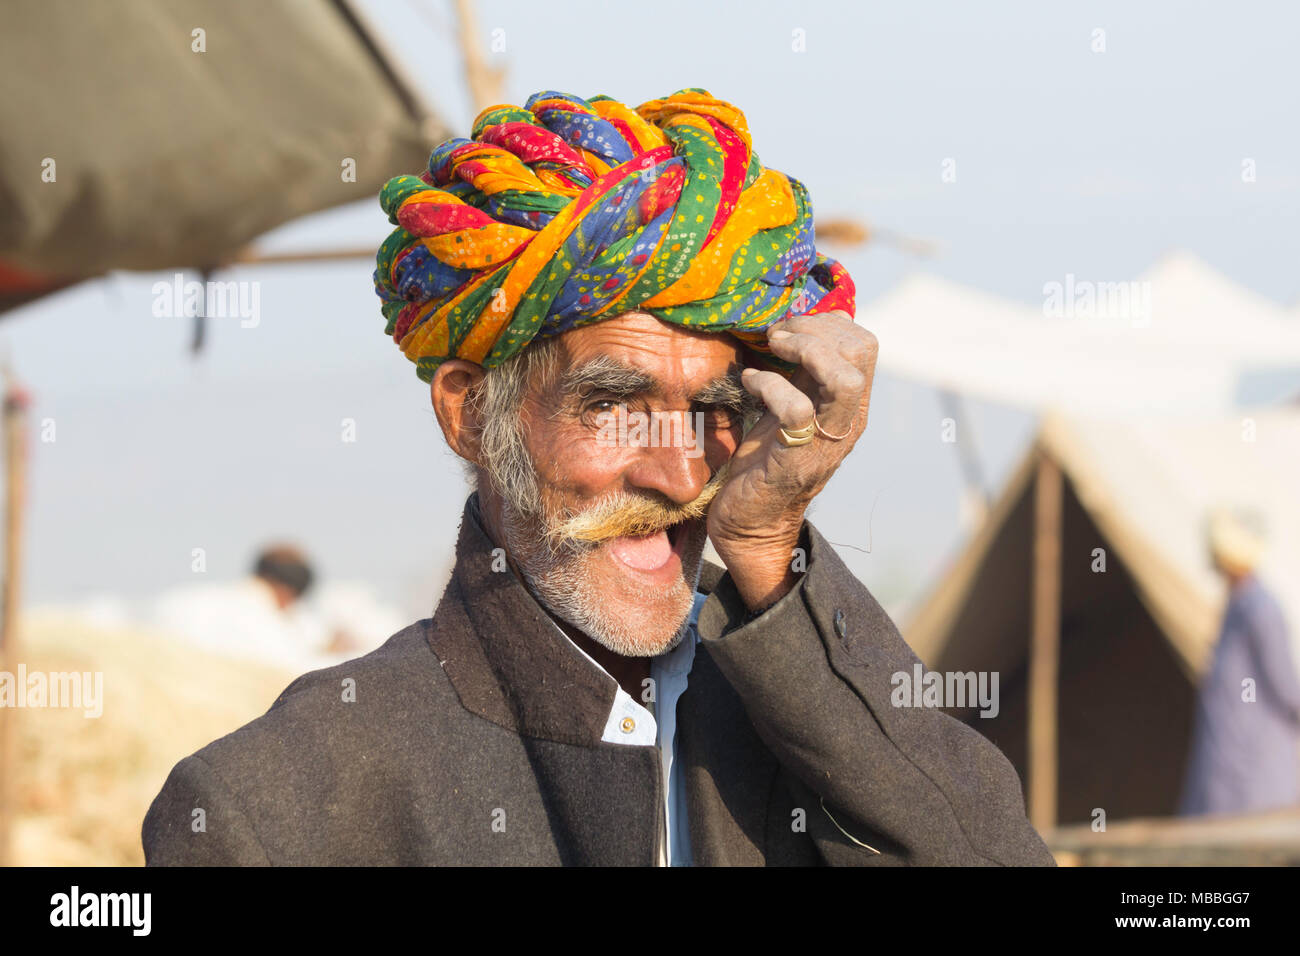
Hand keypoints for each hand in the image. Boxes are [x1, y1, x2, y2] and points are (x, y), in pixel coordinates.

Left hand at [707, 310, 877, 610]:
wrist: (753, 520)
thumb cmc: (767, 458)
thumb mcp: (789, 404)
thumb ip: (800, 373)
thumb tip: (794, 326)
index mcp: (848, 404)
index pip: (864, 343)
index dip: (826, 322)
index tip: (788, 328)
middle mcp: (846, 420)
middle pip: (861, 351)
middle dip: (814, 328)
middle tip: (777, 336)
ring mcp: (825, 440)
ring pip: (844, 379)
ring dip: (804, 351)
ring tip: (772, 349)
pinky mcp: (795, 459)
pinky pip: (796, 409)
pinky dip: (769, 385)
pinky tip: (750, 383)